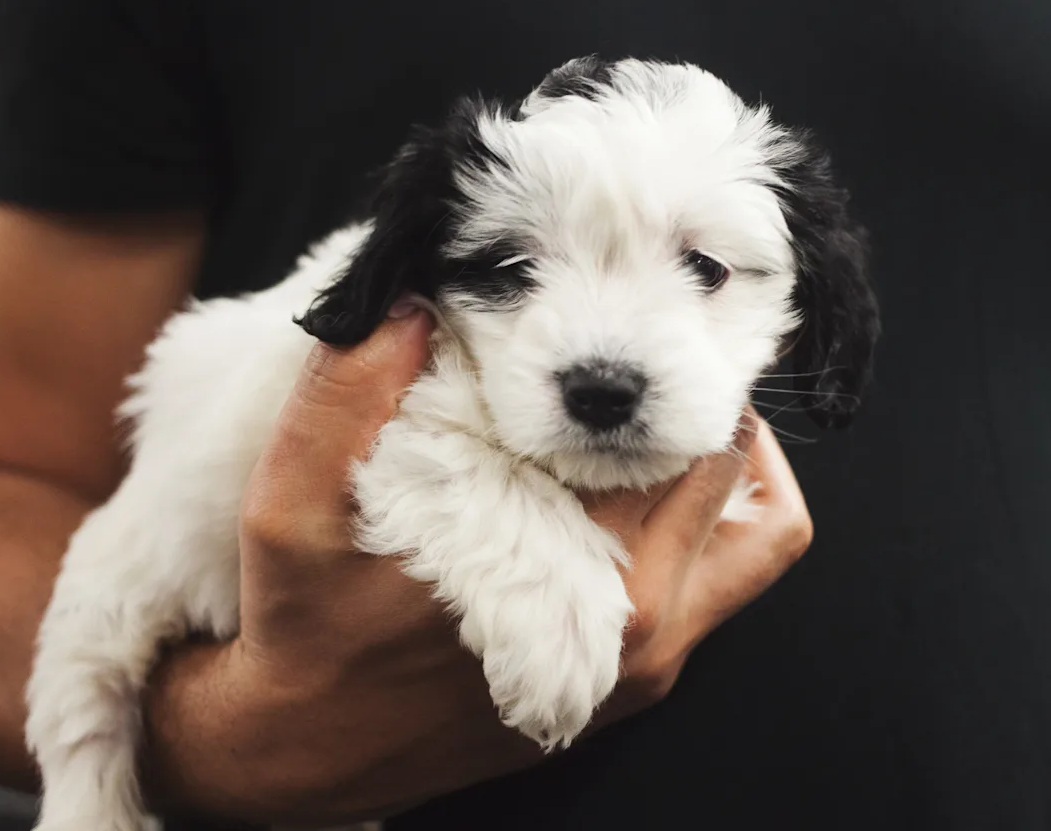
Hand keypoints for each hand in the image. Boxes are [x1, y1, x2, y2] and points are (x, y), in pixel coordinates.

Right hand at [145, 305, 812, 824]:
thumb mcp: (292, 500)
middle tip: (654, 346)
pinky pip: (727, 584)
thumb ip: (347, 391)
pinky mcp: (642, 684)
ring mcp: (649, 664)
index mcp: (573, 581)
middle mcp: (636, 629)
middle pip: (736, 480)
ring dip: (729, 464)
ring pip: (759, 539)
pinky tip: (641, 478)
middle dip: (704, 401)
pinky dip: (712, 518)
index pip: (684, 444)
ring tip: (665, 410)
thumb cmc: (306, 623)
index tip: (641, 315)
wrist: (309, 751)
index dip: (673, 364)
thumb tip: (415, 300)